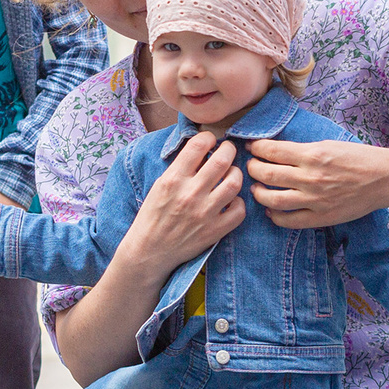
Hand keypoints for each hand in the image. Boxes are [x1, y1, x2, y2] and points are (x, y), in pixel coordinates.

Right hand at [124, 131, 246, 268]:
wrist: (149, 251)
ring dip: (236, 174)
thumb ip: (181, 168)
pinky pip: (239, 210)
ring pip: (235, 183)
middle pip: (222, 159)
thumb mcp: (160, 185)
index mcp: (173, 179)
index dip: (208, 137)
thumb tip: (204, 152)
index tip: (210, 140)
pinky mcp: (215, 231)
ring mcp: (205, 213)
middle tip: (228, 151)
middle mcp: (190, 194)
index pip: (198, 144)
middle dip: (229, 150)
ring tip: (231, 175)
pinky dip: (238, 203)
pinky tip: (230, 201)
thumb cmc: (153, 216)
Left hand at [247, 136, 388, 230]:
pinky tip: (272, 212)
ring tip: (257, 189)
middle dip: (253, 169)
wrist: (384, 179)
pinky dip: (276, 217)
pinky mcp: (322, 217)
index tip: (253, 148)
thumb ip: (303, 149)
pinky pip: (290, 221)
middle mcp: (310, 177)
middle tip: (251, 167)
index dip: (257, 149)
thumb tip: (277, 151)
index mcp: (313, 154)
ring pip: (273, 200)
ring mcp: (315, 200)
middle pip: (267, 174)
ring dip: (259, 194)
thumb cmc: (359, 157)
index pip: (272, 151)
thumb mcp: (329, 144)